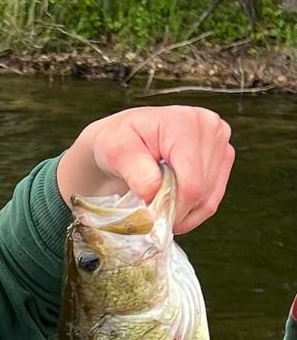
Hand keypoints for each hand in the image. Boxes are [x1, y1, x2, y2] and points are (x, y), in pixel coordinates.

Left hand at [55, 105, 233, 234]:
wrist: (125, 137)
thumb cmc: (118, 141)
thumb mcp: (116, 152)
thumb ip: (136, 172)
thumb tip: (153, 193)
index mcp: (184, 123)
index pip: (192, 181)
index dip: (174, 207)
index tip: (152, 216)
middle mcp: (209, 127)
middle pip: (202, 190)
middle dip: (176, 209)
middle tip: (152, 213)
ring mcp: (220, 141)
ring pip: (209, 197)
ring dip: (185, 212)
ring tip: (160, 209)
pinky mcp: (223, 155)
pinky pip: (214, 196)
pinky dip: (194, 210)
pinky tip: (175, 210)